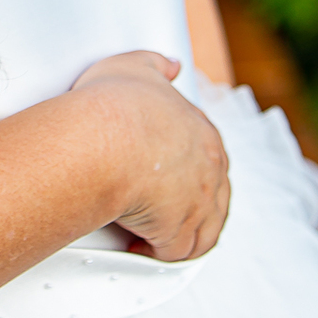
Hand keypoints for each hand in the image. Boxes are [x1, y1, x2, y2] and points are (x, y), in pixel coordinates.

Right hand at [69, 50, 229, 262]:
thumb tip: (172, 65)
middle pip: (212, 198)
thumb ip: (157, 64)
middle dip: (188, 207)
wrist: (105, 141)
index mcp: (203, 133)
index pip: (208, 160)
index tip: (163, 177)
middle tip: (159, 210)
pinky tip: (143, 247)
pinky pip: (178, 252)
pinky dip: (162, 253)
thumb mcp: (136, 66)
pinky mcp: (180, 231)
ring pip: (202, 230)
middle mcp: (209, 170)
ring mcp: (199, 203)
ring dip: (180, 235)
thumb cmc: (115, 107)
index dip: (185, 171)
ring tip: (154, 235)